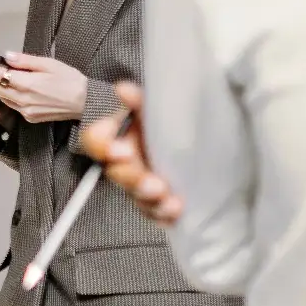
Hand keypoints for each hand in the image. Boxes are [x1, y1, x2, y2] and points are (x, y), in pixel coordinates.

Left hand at [0, 51, 87, 123]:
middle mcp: (22, 99)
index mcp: (27, 84)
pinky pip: (11, 105)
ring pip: (1, 97)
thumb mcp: (49, 64)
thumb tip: (6, 56)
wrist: (86, 103)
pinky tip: (3, 89)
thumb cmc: (71, 80)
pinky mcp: (29, 117)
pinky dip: (5, 96)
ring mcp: (25, 110)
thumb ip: (25, 61)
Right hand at [81, 82, 182, 225]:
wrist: (209, 138)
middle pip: (117, 173)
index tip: (118, 151)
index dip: (102, 146)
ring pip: (135, 196)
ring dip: (150, 200)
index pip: (97, 140)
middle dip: (133, 179)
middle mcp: (128, 160)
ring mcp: (142, 181)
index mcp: (121, 134)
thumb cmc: (178, 117)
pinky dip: (164, 215)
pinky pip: (154, 213)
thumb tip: (122, 90)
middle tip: (153, 184)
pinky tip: (177, 211)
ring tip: (171, 201)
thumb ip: (139, 98)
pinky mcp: (160, 200)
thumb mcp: (157, 104)